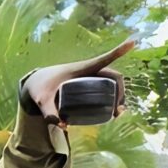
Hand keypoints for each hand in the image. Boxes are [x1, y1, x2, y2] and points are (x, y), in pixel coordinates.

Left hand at [21, 40, 135, 126]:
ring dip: (119, 95)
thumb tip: (64, 126)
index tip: (132, 42)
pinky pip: (106, 87)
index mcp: (82, 68)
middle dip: (120, 91)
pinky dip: (113, 96)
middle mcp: (89, 71)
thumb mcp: (42, 100)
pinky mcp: (88, 84)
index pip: (104, 59)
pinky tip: (112, 109)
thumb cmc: (40, 87)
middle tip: (117, 111)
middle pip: (113, 77)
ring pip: (112, 83)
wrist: (36, 83)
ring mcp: (90, 77)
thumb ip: (50, 113)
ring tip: (117, 113)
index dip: (118, 51)